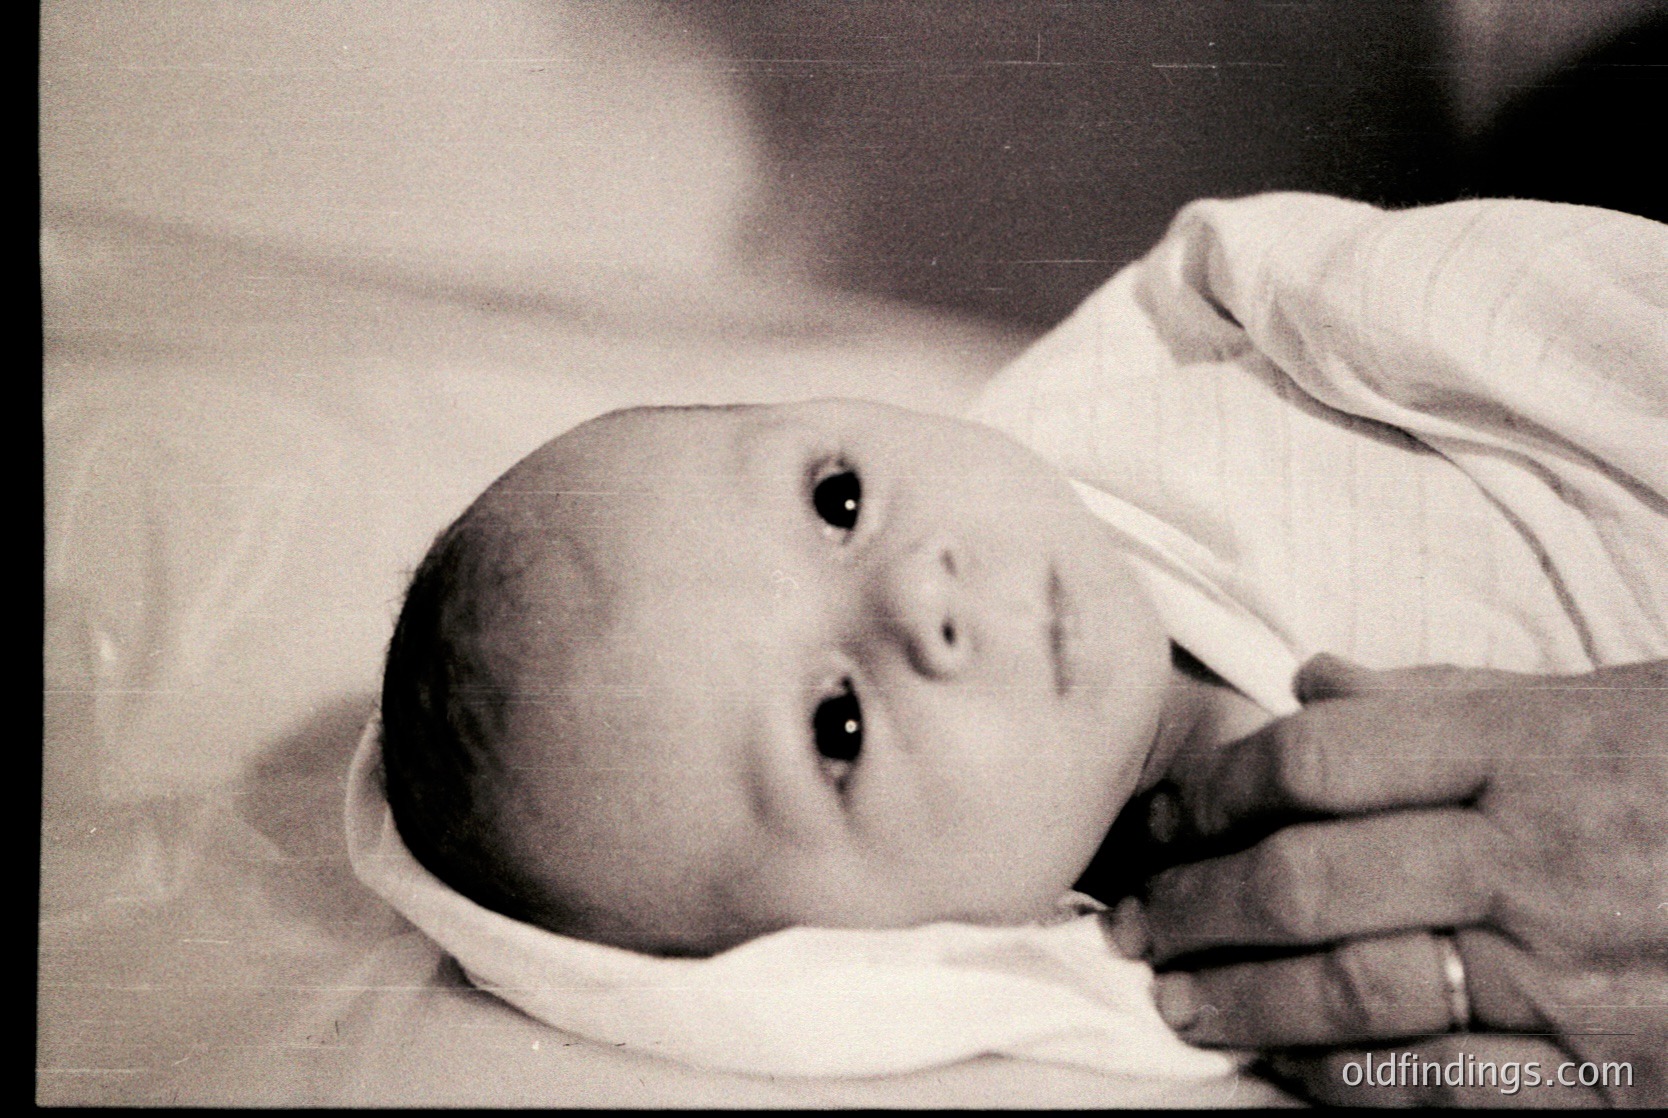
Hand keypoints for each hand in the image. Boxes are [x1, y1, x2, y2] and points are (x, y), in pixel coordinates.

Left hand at [1119, 654, 1667, 1106]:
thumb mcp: (1595, 700)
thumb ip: (1445, 695)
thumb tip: (1313, 678)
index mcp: (1527, 747)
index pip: (1319, 761)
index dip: (1214, 793)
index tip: (1162, 820)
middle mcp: (1536, 857)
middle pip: (1311, 878)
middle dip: (1197, 907)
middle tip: (1131, 923)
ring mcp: (1572, 973)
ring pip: (1356, 991)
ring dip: (1241, 1002)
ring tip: (1174, 999)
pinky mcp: (1610, 1070)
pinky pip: (1442, 1087)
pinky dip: (1341, 1080)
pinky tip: (1280, 1066)